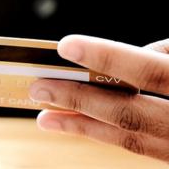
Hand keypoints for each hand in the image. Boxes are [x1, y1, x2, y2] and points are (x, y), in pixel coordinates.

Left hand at [29, 35, 168, 161]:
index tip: (66, 46)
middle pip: (127, 113)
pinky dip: (104, 134)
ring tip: (45, 119)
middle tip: (38, 88)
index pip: (148, 71)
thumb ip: (162, 55)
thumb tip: (114, 59)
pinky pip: (139, 147)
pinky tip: (79, 125)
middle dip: (77, 99)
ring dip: (81, 126)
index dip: (106, 58)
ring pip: (129, 140)